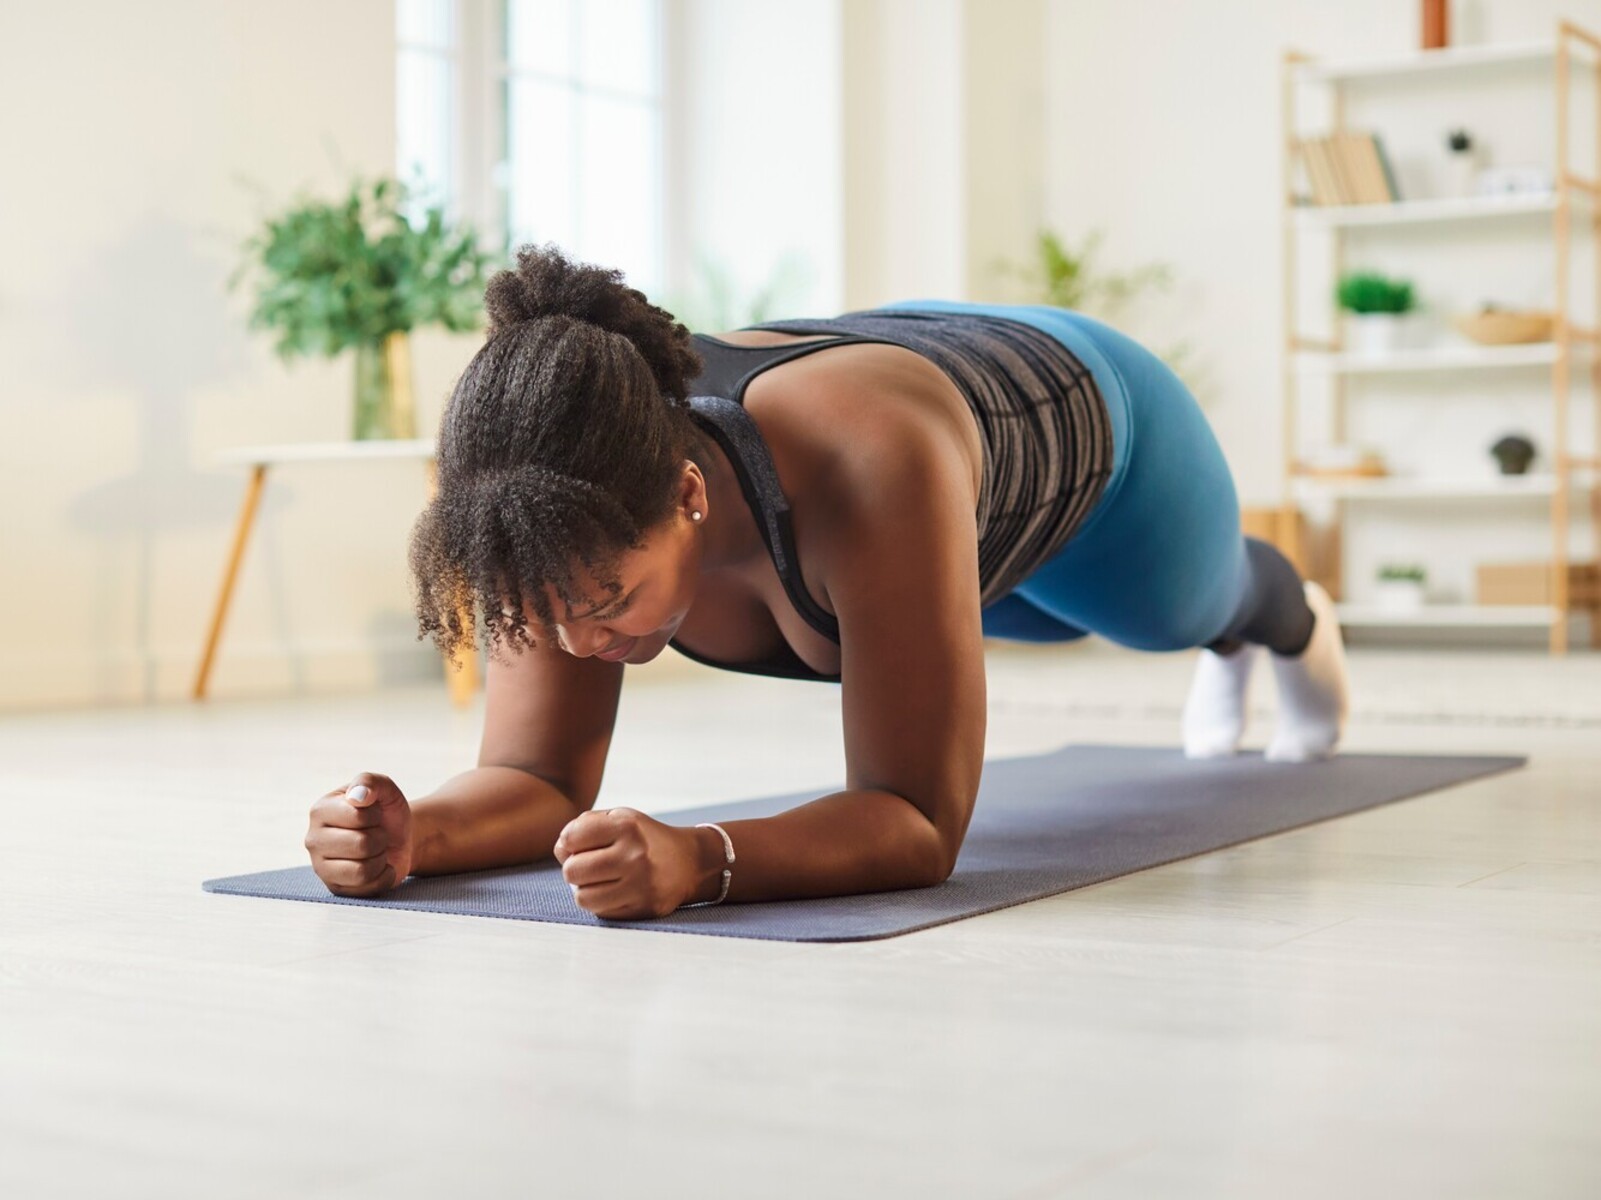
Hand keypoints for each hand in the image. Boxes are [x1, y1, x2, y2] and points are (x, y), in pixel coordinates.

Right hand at [304, 772, 413, 897]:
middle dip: (380, 838)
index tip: (373, 813)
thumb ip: (370, 782)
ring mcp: (320, 867)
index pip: (357, 816)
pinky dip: (383, 876)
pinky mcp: (334, 888)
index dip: (375, 815)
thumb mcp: (384, 788)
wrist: (397, 838)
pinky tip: (378, 866)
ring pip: (362, 870)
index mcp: (320, 810)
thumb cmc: (385, 811)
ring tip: (376, 850)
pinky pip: (366, 888)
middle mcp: (313, 839)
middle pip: (361, 844)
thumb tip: (357, 796)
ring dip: (381, 859)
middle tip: (377, 834)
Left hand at [553, 808, 703, 919]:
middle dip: (574, 868)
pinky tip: (614, 891)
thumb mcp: (620, 818)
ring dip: (584, 890)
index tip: (580, 845)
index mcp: (627, 826)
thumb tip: (560, 851)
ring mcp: (640, 885)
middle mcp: (634, 855)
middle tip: (588, 866)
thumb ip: (584, 826)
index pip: (571, 838)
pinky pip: (601, 912)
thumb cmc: (644, 839)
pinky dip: (601, 903)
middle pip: (572, 871)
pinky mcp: (643, 908)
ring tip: (598, 880)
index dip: (568, 843)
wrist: (689, 862)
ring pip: (582, 897)